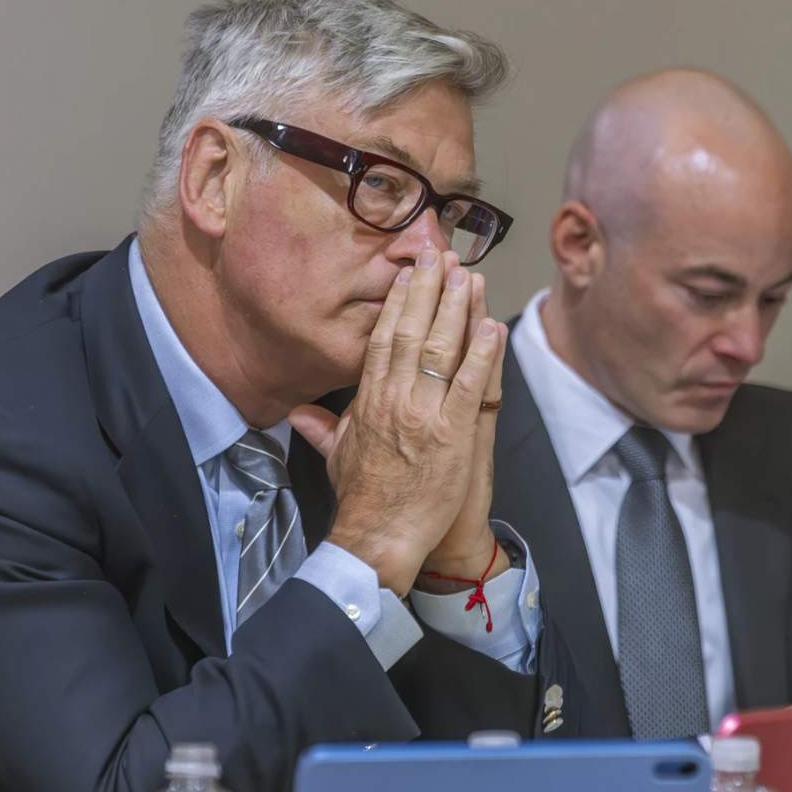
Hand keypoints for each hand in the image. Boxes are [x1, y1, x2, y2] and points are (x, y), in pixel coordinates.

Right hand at [290, 249, 502, 594]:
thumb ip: (322, 427)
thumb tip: (298, 413)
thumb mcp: (337, 456)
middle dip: (428, 290)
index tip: (411, 273)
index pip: (384, 339)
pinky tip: (493, 326)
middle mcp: (395, 399)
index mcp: (369, 400)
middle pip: (413, 332)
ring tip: (469, 276)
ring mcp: (425, 415)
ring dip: (457, 309)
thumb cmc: (362, 498)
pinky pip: (471, 386)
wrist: (380, 535)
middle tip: (441, 256)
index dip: (399, 302)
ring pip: (442, 350)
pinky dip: (483, 354)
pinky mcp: (454, 435)